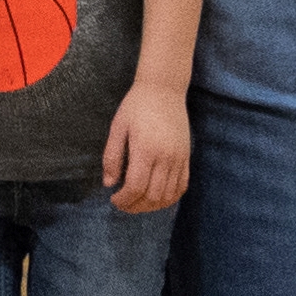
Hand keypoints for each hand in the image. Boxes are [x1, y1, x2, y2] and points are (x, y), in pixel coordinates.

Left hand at [103, 81, 189, 211]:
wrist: (164, 89)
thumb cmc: (136, 106)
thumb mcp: (118, 127)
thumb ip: (112, 156)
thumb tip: (109, 183)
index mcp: (146, 149)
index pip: (136, 187)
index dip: (124, 200)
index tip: (114, 199)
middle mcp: (165, 157)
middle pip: (153, 196)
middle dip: (136, 206)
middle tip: (123, 204)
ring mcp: (179, 158)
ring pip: (168, 195)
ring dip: (152, 206)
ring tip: (138, 203)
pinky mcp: (186, 157)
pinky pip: (182, 186)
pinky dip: (170, 198)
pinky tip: (157, 197)